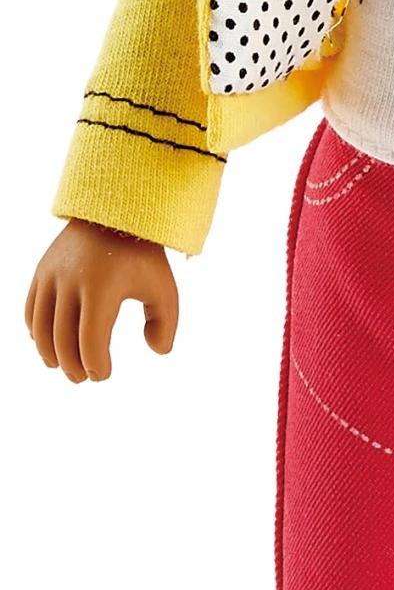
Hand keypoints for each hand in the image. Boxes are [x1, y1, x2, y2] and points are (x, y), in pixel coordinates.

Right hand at [25, 219, 178, 383]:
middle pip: (62, 339)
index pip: (90, 341)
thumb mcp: (164, 288)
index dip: (95, 365)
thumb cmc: (143, 256)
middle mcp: (71, 281)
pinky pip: (31, 309)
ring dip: (49, 353)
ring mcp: (52, 275)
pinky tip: (48, 343)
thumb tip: (158, 351)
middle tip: (82, 378)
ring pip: (41, 327)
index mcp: (103, 288)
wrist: (115, 211)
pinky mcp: (42, 270)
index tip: (103, 374)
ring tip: (61, 367)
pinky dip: (36, 331)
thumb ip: (166, 323)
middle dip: (72, 366)